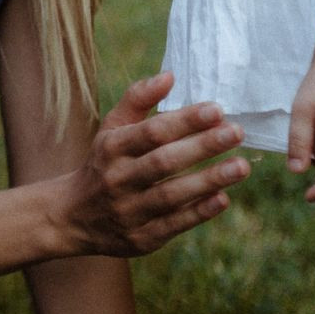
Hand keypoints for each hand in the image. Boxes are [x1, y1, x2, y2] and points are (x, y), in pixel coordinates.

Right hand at [59, 73, 246, 256]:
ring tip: (241, 167)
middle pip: (163, 162)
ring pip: (171, 195)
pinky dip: (198, 212)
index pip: (151, 132)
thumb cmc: (104, 163)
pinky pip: (173, 225)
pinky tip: (222, 199)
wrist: (73, 217)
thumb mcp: (112, 129)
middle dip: (202, 146)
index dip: (184, 121)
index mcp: (112, 148)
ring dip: (208, 180)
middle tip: (237, 132)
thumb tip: (170, 75)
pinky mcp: (141, 238)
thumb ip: (138, 100)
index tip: (217, 109)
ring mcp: (129, 211)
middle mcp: (118, 179)